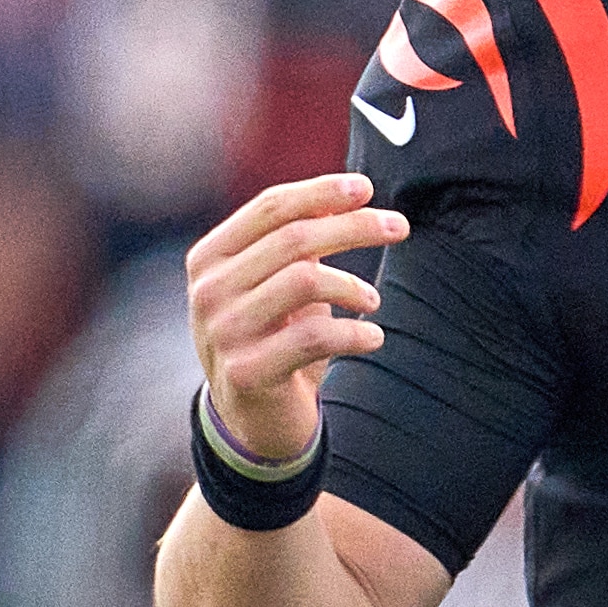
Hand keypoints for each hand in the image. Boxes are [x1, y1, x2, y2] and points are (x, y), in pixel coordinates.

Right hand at [184, 174, 406, 464]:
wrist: (250, 419)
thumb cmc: (273, 336)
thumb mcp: (277, 284)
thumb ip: (300, 242)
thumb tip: (352, 194)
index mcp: (210, 258)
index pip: (270, 207)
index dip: (321, 192)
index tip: (365, 188)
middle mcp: (208, 290)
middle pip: (295, 238)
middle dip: (354, 227)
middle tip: (399, 227)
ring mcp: (222, 332)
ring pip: (305, 281)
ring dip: (352, 285)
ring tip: (373, 300)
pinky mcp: (247, 372)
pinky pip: (314, 337)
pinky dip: (355, 333)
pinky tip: (373, 338)